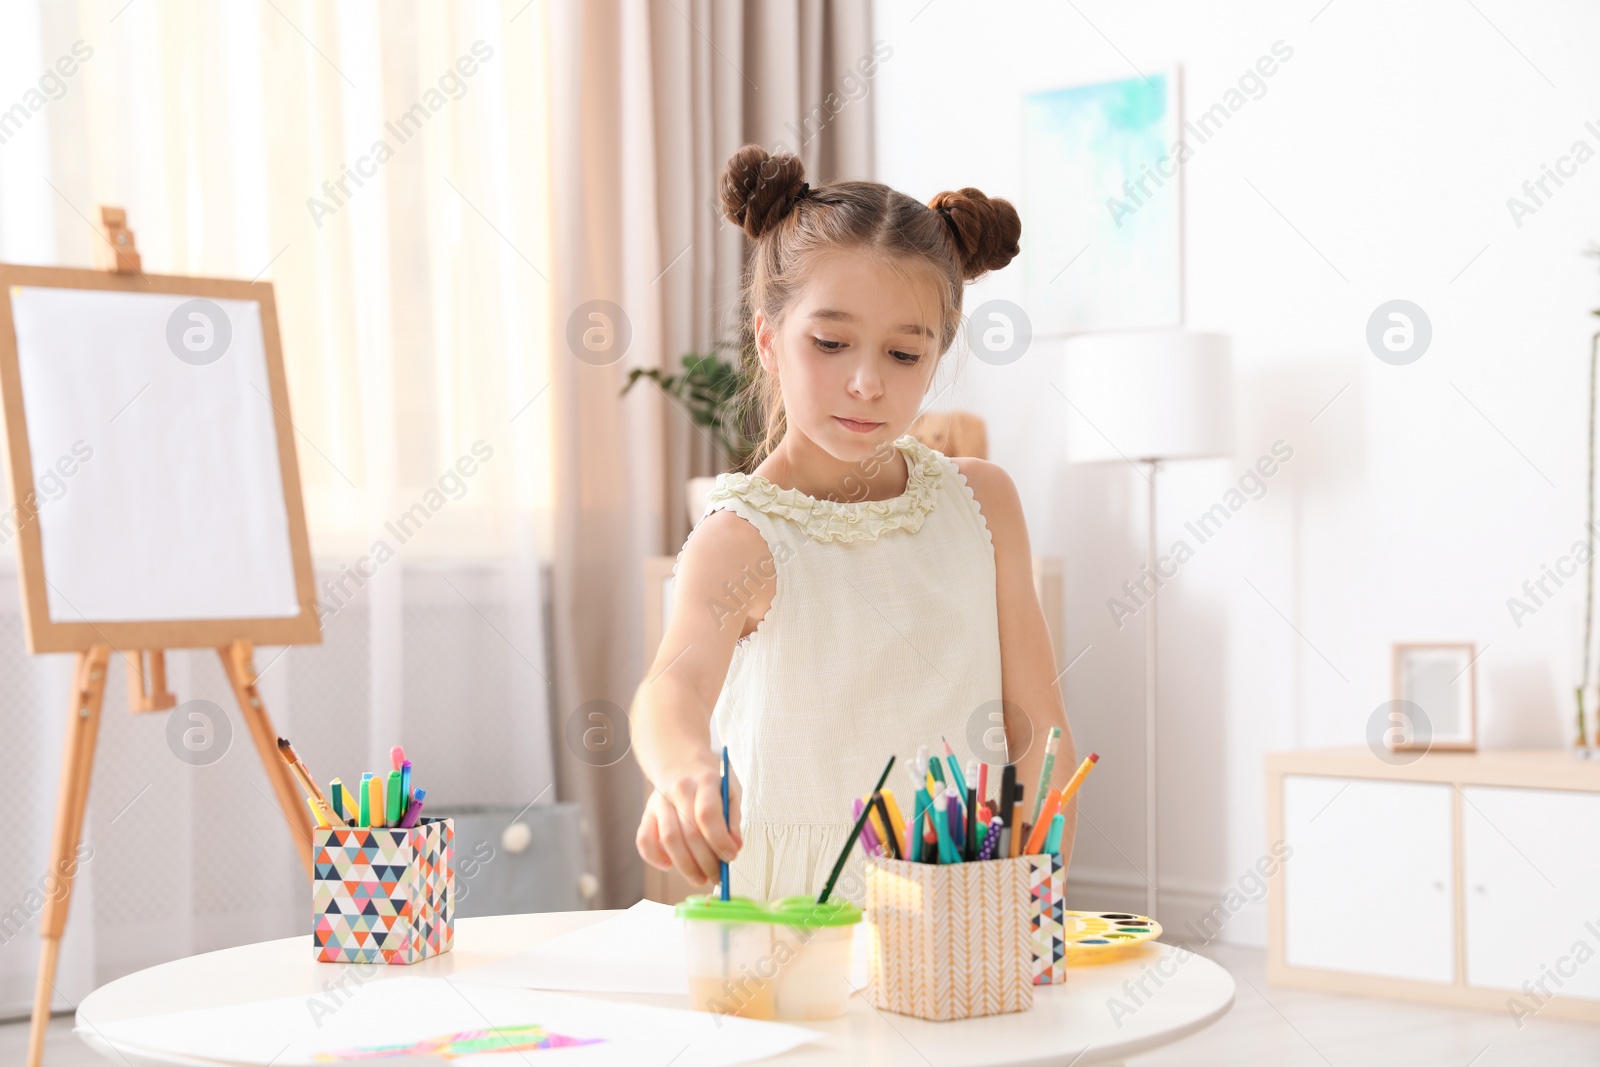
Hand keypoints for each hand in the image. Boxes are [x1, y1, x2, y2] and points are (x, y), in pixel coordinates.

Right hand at [636, 759, 742, 886]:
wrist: (681, 763)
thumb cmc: (711, 784)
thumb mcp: (730, 792)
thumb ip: (733, 820)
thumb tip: (734, 847)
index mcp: (705, 781)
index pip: (708, 814)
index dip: (719, 840)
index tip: (730, 857)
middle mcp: (680, 789)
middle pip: (690, 832)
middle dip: (706, 861)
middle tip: (717, 877)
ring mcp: (660, 801)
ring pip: (669, 839)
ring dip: (685, 866)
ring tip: (700, 879)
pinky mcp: (647, 813)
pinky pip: (644, 839)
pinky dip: (654, 857)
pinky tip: (668, 865)